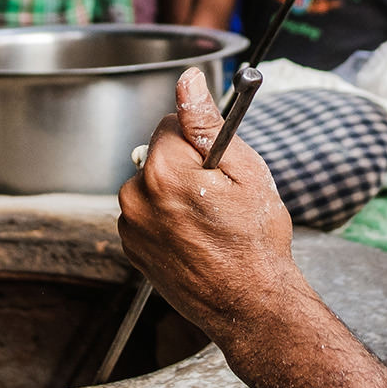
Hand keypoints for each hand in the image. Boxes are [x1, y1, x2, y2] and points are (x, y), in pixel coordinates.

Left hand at [118, 68, 301, 340]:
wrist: (249, 307)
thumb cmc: (255, 241)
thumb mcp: (244, 171)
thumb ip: (207, 122)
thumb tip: (188, 81)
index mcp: (162, 172)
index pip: (172, 124)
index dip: (202, 142)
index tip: (220, 168)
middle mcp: (135, 197)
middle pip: (159, 155)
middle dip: (187, 167)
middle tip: (219, 199)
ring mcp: (131, 227)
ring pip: (153, 185)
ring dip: (175, 194)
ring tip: (210, 224)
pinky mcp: (133, 249)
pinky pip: (148, 214)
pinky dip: (167, 219)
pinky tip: (196, 240)